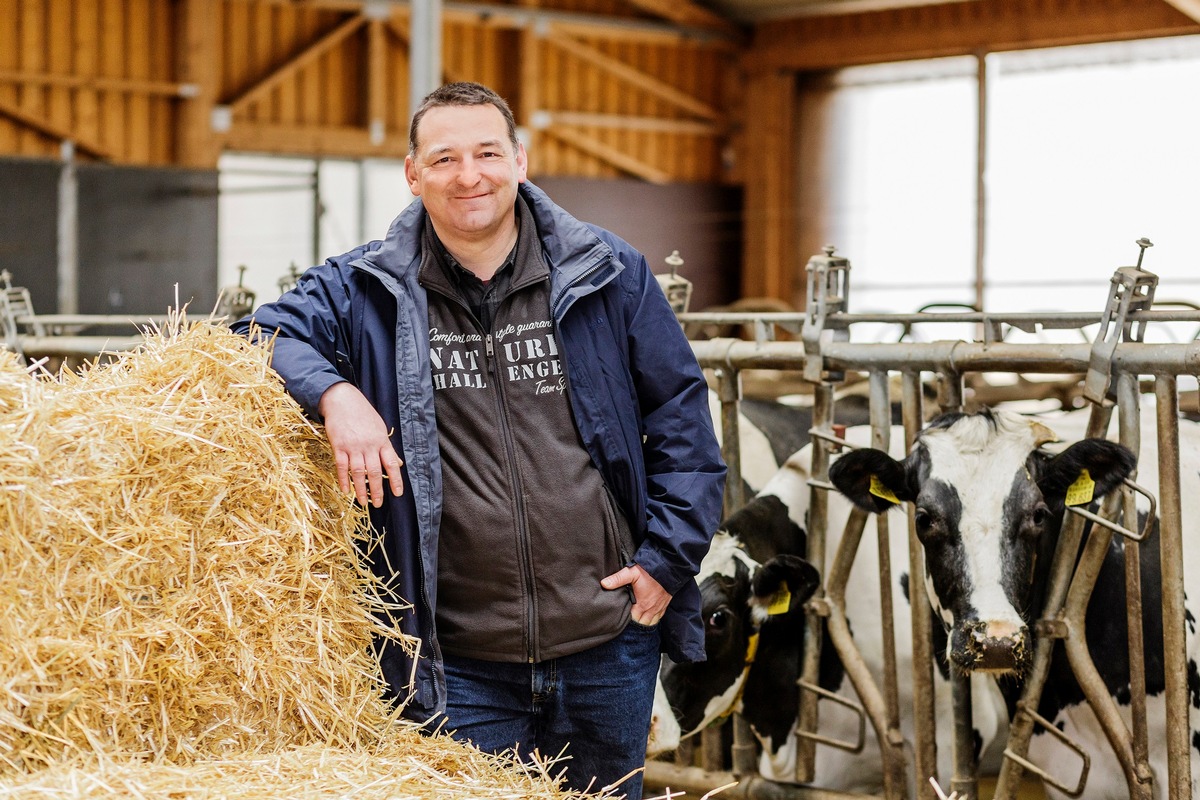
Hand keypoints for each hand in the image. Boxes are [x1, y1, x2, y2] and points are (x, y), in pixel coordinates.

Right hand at [318, 382, 403, 506]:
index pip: (392, 464)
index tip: (398, 493)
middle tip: (378, 503)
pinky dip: (344, 480)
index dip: (396, 480)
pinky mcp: (339, 446)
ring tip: (364, 502)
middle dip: (377, 490)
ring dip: (361, 489)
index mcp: (382, 441)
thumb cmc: (363, 414)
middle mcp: (369, 445)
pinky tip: (346, 490)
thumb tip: (399, 463)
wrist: (342, 400)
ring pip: (358, 473)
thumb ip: (387, 448)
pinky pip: (342, 467)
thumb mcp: (380, 428)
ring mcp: (353, 447)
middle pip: (375, 472)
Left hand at [601, 563, 669, 625]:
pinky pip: (659, 618)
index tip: (620, 620)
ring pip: (651, 623)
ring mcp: (659, 608)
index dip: (626, 622)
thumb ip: (617, 579)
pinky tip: (647, 618)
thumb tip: (603, 584)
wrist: (669, 567)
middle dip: (635, 625)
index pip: (632, 621)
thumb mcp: (631, 572)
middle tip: (627, 623)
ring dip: (644, 623)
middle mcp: (651, 609)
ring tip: (637, 622)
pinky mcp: (665, 605)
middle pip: (642, 625)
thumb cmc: (650, 571)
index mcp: (642, 605)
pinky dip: (653, 620)